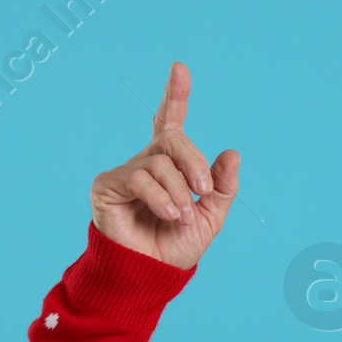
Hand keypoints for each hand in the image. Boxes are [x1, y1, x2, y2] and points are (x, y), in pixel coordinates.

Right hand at [89, 62, 240, 269]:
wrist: (152, 273)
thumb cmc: (177, 244)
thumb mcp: (211, 213)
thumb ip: (222, 185)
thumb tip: (232, 153)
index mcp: (171, 163)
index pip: (172, 121)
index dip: (175, 95)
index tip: (179, 68)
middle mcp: (147, 161)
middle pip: (174, 138)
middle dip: (194, 162)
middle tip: (202, 189)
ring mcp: (126, 172)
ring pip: (160, 160)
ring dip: (178, 189)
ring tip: (180, 213)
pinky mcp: (108, 186)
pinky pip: (141, 177)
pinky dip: (161, 196)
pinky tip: (167, 213)